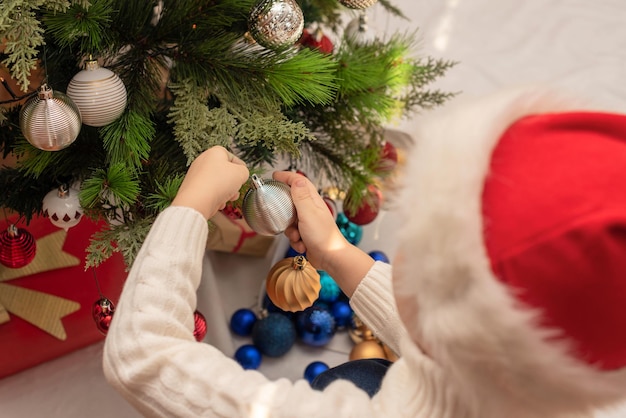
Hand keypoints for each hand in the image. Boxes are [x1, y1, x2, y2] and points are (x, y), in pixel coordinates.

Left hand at [172, 146, 248, 218]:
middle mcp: (203, 161)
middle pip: (224, 171)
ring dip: (226, 191)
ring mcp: (196, 175)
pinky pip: (209, 192)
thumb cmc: (218, 183)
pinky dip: (215, 197)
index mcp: (214, 152)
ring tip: (228, 197)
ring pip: (217, 183)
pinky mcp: (193, 188)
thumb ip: (244, 171)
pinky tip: (218, 202)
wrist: (197, 201)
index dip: (240, 166)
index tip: (244, 174)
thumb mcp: (241, 173)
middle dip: (233, 182)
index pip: (232, 157)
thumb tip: (241, 174)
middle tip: (236, 188)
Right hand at [272, 172, 372, 292]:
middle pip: (291, 202)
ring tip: (298, 236)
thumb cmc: (322, 235)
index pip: (299, 182)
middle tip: (281, 216)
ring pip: (289, 221)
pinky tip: (302, 245)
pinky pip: (292, 234)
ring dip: (290, 230)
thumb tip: (296, 178)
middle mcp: (311, 209)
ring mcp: (308, 222)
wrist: (330, 258)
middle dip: (284, 212)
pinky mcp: (305, 234)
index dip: (286, 176)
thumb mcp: (308, 212)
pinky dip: (295, 240)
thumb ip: (301, 196)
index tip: (274, 176)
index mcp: (313, 200)